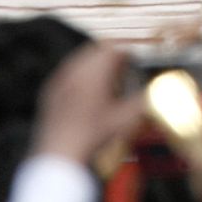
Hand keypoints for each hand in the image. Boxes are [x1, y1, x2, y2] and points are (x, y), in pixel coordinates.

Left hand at [33, 43, 144, 164]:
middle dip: (109, 58)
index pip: (113, 48)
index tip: (132, 62)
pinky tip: (85, 96)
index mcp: (95, 71)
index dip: (125, 53)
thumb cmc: (92, 135)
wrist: (61, 152)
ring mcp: (61, 78)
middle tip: (120, 72)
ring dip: (94, 66)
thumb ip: (140, 103)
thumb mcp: (123, 120)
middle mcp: (76, 69)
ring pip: (80, 60)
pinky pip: (68, 73)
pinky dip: (79, 77)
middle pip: (95, 50)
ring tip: (104, 85)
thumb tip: (150, 95)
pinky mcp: (51, 89)